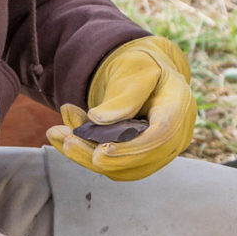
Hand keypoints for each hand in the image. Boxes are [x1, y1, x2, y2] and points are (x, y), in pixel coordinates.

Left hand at [47, 36, 195, 180]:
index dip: (132, 148)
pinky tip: (65, 137)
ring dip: (87, 156)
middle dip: (100, 156)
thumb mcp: (133, 69)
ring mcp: (161, 151)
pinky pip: (117, 167)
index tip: (100, 151)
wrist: (142, 74)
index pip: (162, 135)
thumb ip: (123, 95)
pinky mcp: (143, 159)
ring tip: (57, 133)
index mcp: (179, 104)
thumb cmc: (140, 66)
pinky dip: (88, 155)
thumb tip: (97, 118)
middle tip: (65, 140)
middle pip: (141, 159)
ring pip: (125, 169)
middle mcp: (177, 134)